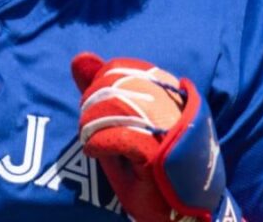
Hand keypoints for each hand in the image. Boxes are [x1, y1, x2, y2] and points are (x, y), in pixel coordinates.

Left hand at [71, 53, 238, 221]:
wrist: (183, 218)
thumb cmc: (152, 172)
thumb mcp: (120, 127)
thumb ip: (100, 91)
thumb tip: (79, 56)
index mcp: (170, 95)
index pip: (124, 69)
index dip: (99, 84)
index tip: (93, 106)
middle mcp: (175, 107)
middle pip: (117, 84)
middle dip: (92, 103)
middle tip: (89, 127)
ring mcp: (172, 130)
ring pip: (117, 106)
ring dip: (93, 123)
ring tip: (91, 140)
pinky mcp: (163, 155)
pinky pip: (121, 136)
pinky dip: (99, 143)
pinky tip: (95, 151)